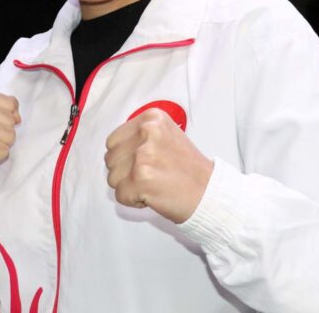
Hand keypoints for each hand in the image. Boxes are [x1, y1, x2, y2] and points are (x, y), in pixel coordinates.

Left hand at [104, 108, 213, 223]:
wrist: (209, 193)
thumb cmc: (188, 169)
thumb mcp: (165, 135)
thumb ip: (139, 135)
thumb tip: (113, 148)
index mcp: (152, 118)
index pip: (113, 141)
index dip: (126, 157)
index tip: (147, 163)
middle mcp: (147, 132)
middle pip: (110, 159)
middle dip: (125, 172)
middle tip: (152, 175)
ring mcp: (143, 154)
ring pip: (112, 178)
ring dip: (129, 186)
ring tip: (154, 183)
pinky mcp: (141, 178)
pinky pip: (119, 195)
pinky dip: (134, 200)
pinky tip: (153, 194)